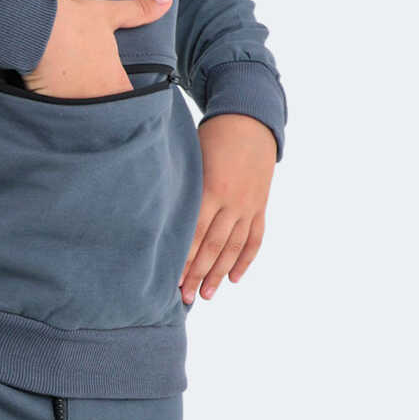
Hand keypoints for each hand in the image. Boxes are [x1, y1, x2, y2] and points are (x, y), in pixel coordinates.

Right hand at [22, 0, 173, 99]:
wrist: (34, 24)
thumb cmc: (73, 20)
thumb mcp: (110, 14)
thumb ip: (139, 11)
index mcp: (113, 81)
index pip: (127, 99)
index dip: (124, 96)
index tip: (119, 90)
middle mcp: (95, 98)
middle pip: (103, 110)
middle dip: (98, 103)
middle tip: (91, 93)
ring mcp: (70, 104)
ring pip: (77, 113)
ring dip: (75, 106)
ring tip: (70, 97)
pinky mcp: (46, 104)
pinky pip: (53, 112)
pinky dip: (52, 107)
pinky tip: (48, 97)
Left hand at [178, 114, 275, 304]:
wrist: (251, 122)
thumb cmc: (212, 138)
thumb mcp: (193, 159)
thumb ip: (181, 187)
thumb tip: (158, 214)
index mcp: (211, 189)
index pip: (195, 233)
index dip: (183, 258)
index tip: (171, 279)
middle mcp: (233, 202)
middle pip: (213, 246)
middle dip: (197, 274)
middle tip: (185, 297)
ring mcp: (249, 206)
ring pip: (234, 247)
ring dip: (219, 273)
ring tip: (207, 295)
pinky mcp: (260, 206)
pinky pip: (255, 238)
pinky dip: (245, 260)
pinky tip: (234, 278)